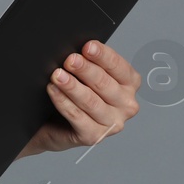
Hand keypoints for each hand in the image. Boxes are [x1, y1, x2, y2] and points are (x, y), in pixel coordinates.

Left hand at [23, 41, 140, 155]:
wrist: (56, 122)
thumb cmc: (75, 93)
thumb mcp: (85, 75)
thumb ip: (88, 62)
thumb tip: (77, 50)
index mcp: (129, 84)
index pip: (119, 67)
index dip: (103, 56)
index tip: (88, 47)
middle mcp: (126, 105)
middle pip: (105, 84)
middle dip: (85, 70)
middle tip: (69, 60)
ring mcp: (112, 123)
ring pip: (91, 101)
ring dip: (72, 86)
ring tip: (57, 75)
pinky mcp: (94, 136)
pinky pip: (77, 117)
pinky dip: (63, 102)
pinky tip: (54, 91)